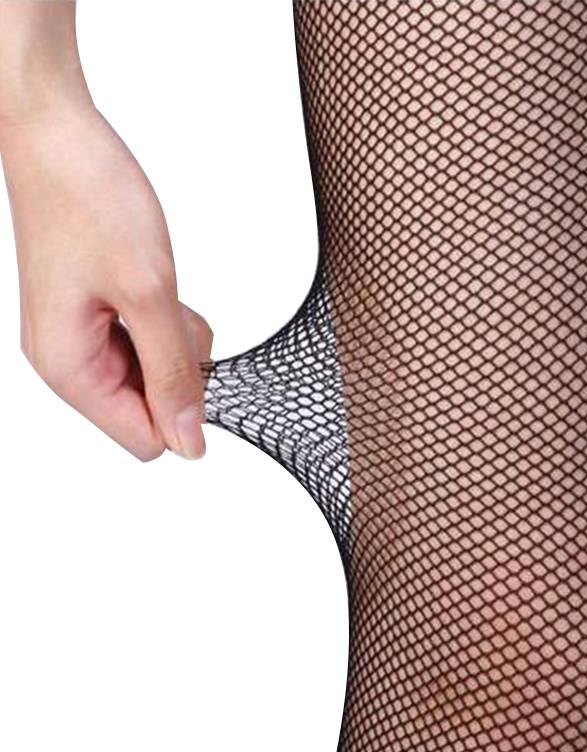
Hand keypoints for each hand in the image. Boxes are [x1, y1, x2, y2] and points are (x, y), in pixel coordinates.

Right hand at [2, 105, 210, 460]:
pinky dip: (167, 318)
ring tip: (160, 288)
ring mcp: (84, 337)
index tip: (192, 358)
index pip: (144, 439)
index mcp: (70, 369)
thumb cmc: (90, 200)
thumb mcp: (149, 293)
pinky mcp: (99, 313)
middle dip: (180, 365)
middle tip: (171, 310)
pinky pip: (150, 340)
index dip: (182, 410)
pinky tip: (156, 281)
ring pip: (157, 371)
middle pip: (153, 405)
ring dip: (176, 338)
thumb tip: (188, 445)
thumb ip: (173, 373)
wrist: (58, 135)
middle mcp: (71, 362)